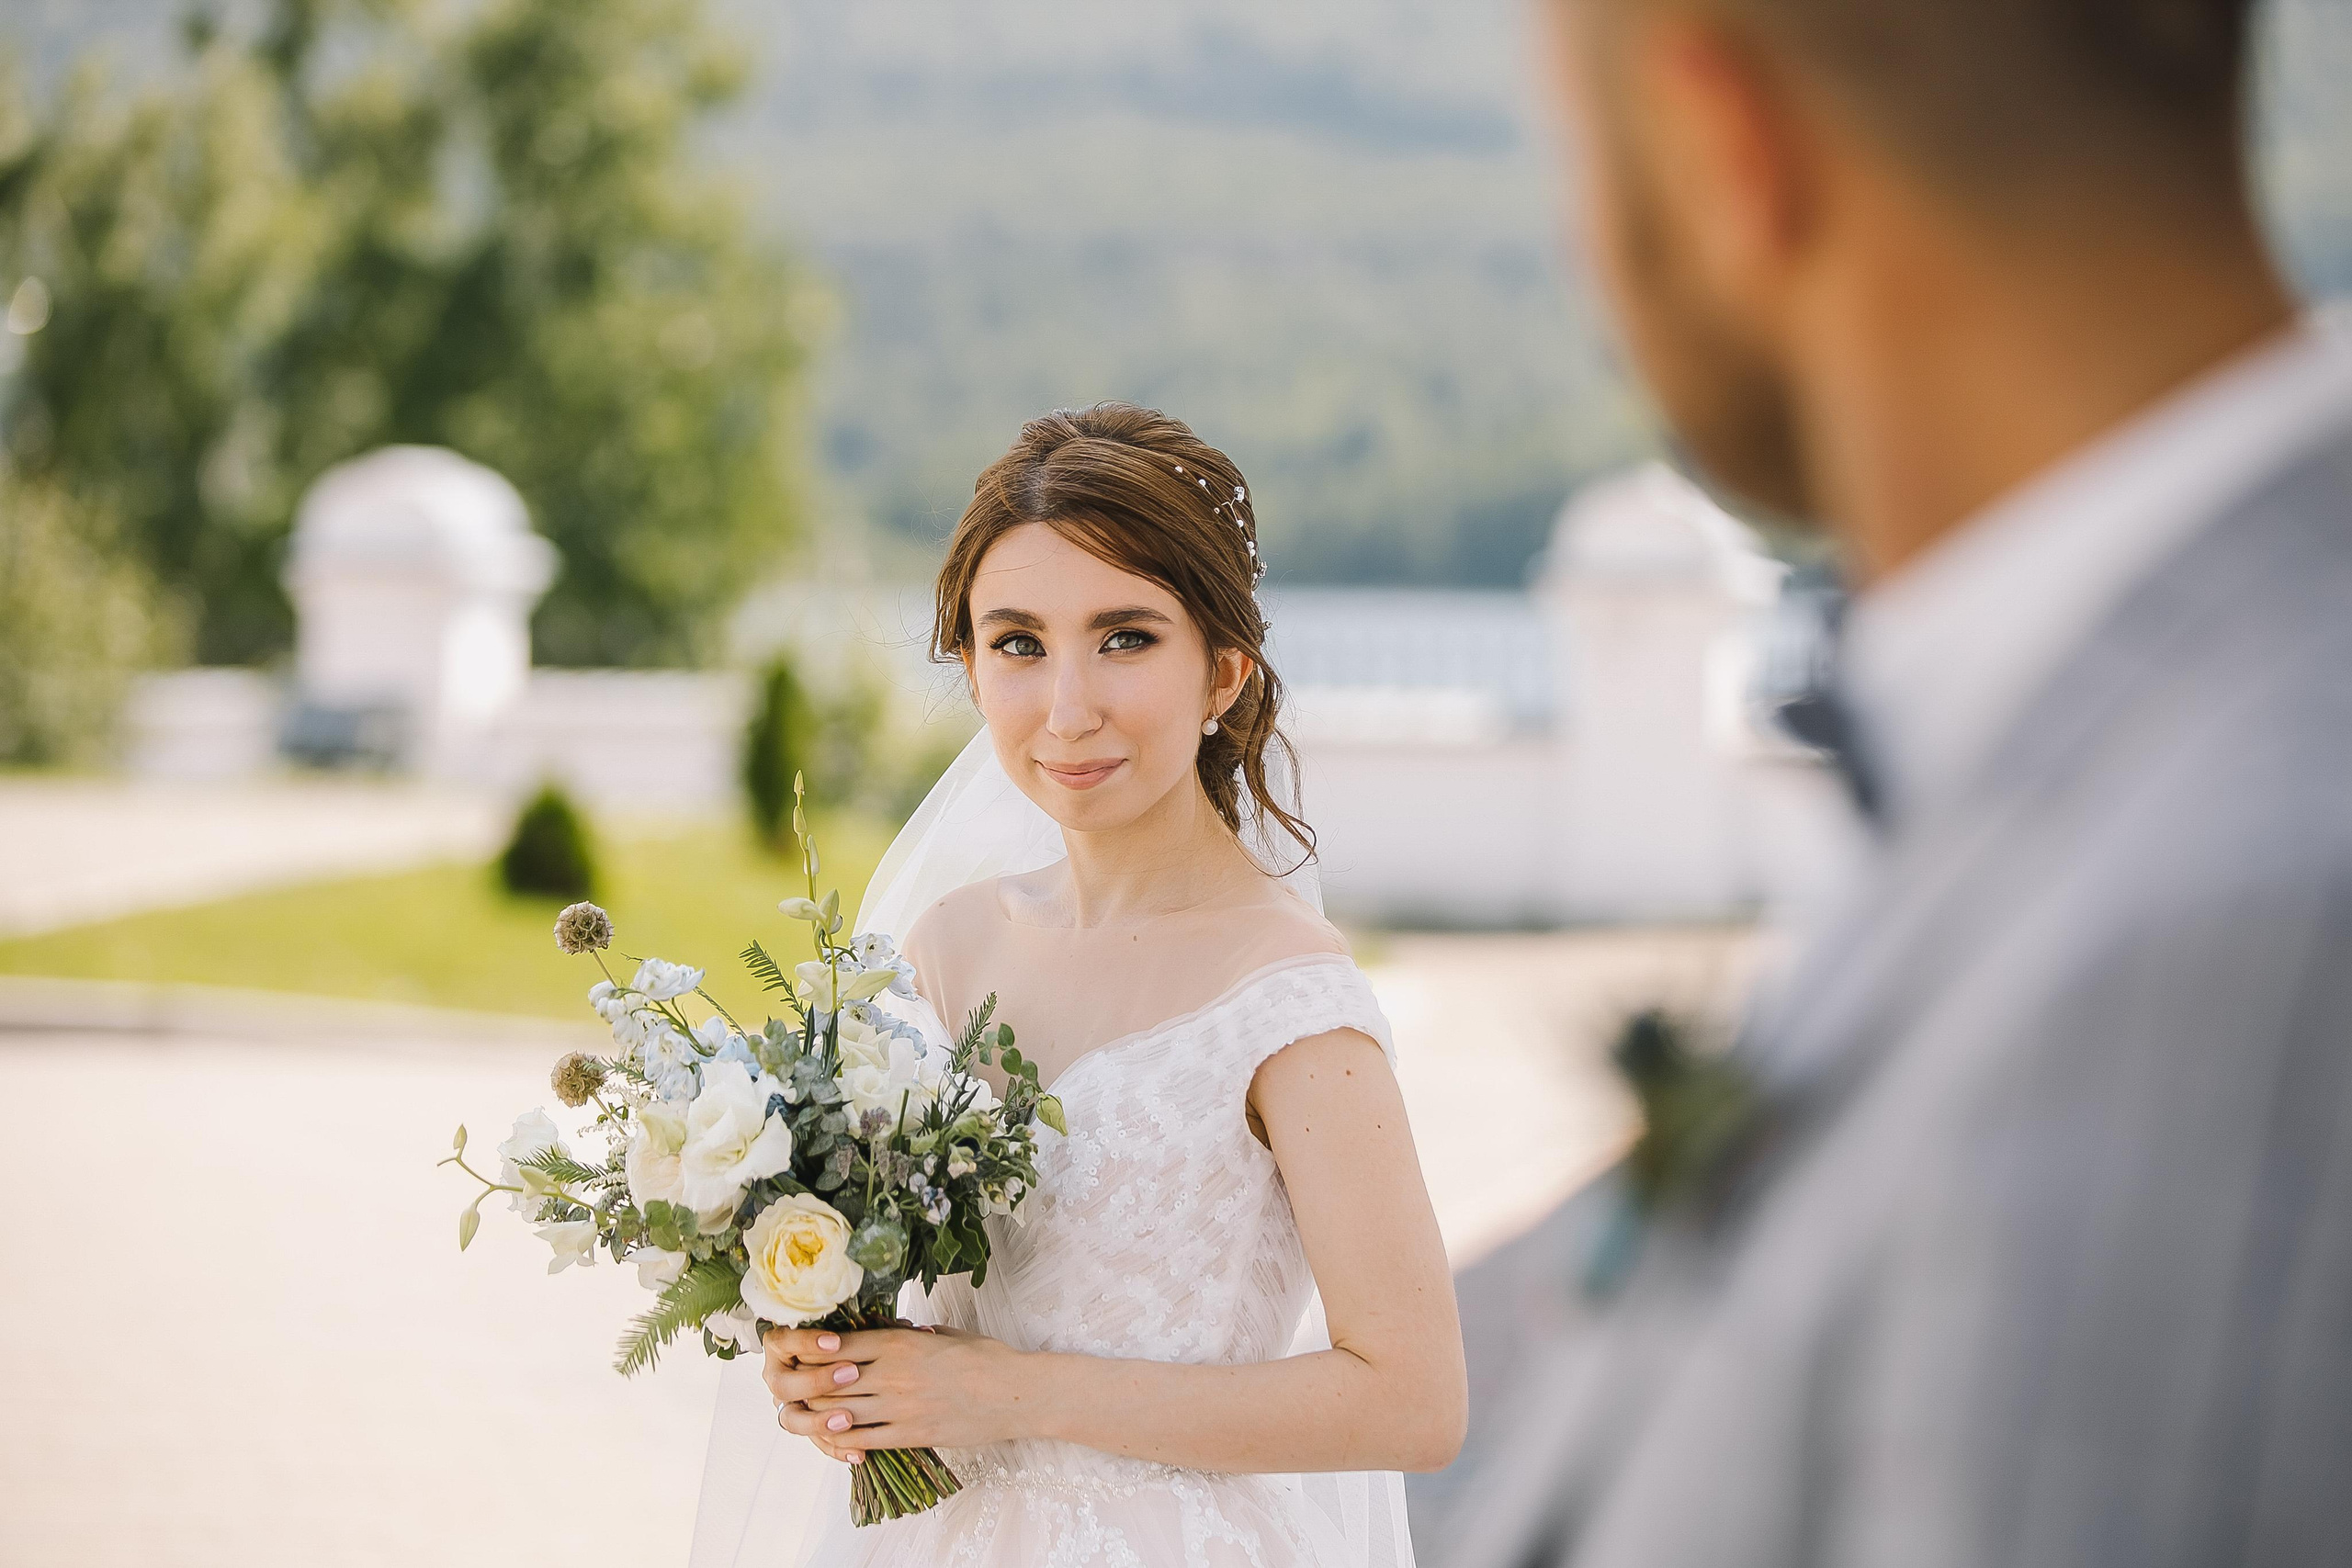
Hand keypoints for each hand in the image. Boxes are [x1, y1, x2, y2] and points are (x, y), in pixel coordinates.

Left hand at [763, 1322, 1027, 1460]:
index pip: (836, 1346)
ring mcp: (898, 1407)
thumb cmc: (984, 1358)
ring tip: (807, 1413)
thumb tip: (886, 1329)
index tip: (799, 1352)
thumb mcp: (943, 1333)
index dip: (810, 1350)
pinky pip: (863, 1440)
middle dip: (806, 1384)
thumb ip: (908, 1334)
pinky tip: (835, 1439)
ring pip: (839, 1413)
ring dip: (818, 1414)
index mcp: (898, 1344)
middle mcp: (891, 1375)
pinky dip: (843, 1441)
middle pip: (828, 1381)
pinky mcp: (909, 1435)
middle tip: (794, 1386)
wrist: (1014, 1393)